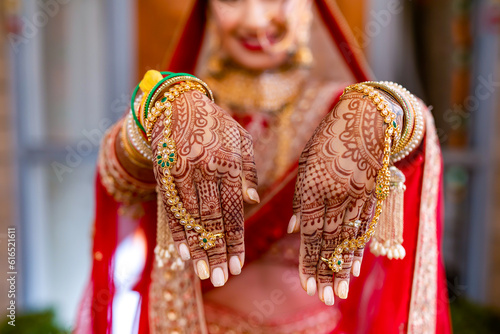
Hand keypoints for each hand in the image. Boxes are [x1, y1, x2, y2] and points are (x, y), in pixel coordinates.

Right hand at [151, 89, 258, 286]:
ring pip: (190, 216)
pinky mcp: (163, 174)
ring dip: (196, 248)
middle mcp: (204, 168)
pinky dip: (176, 230)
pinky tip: (181, 251)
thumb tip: (252, 199)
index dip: (234, 239)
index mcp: (227, 162)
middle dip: (215, 251)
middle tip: (219, 278)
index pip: (233, 209)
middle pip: (211, 218)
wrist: (176, 105)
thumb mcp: (239, 139)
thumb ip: (247, 169)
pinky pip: (170, 207)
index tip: (236, 266)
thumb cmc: (216, 125)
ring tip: (201, 273)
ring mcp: (181, 171)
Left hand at [289, 90, 402, 304]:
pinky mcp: (374, 194)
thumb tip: (293, 229)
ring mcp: (357, 196)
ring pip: (348, 238)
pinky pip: (366, 226)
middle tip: (322, 298)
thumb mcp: (308, 164)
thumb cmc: (328, 140)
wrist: (366, 117)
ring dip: (343, 268)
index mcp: (313, 187)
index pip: (309, 232)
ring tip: (338, 292)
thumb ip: (301, 198)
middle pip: (328, 241)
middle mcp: (335, 195)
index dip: (309, 260)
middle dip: (324, 272)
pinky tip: (357, 268)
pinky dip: (360, 249)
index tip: (307, 285)